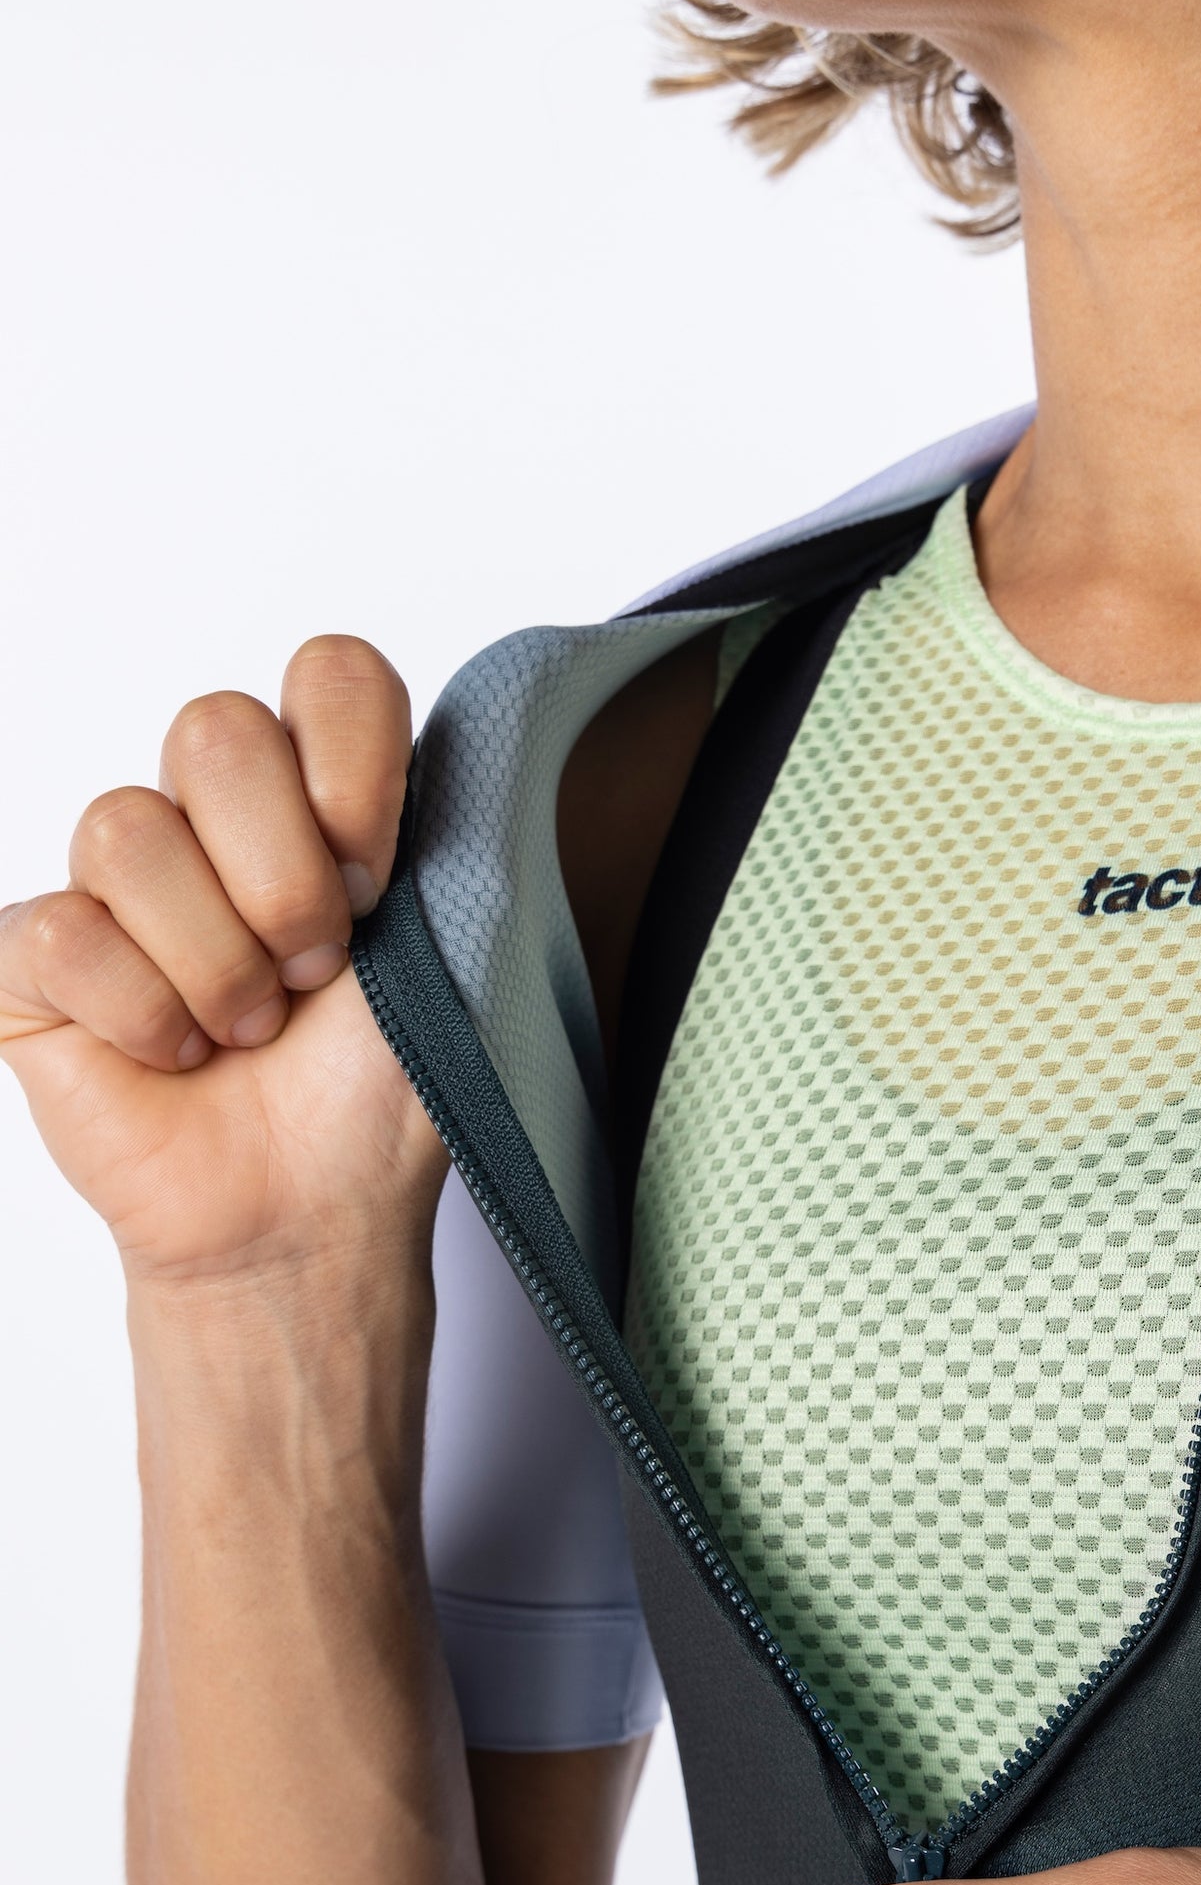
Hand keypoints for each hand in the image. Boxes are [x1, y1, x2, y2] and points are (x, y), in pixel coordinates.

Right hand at [1, 638, 440, 1286]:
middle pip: (215, 729)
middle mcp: (212, 819)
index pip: (329, 673)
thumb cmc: (380, 1096)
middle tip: (315, 971)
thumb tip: (473, 743)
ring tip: (247, 1031)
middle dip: (283, 877)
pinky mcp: (36, 956)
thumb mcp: (459, 957)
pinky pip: (64, 933)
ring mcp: (115, 883)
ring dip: (216, 964)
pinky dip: (141, 1016)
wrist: (312, 1211)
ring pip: (127, 830)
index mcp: (319, 795)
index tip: (380, 881)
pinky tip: (175, 1057)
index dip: (353, 771)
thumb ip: (461, 832)